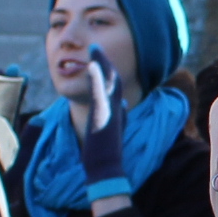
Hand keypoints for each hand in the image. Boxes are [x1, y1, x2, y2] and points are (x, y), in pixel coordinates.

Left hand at [75, 48, 127, 185]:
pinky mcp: (103, 114)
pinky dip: (97, 76)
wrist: (107, 168)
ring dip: (102, 63)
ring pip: (109, 81)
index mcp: (118, 110)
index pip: (115, 86)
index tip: (99, 59)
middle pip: (113, 78)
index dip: (108, 71)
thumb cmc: (107, 154)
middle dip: (104, 61)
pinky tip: (92, 64)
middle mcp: (116, 108)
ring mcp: (110, 110)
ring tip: (94, 48)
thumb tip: (126, 103)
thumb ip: (121, 116)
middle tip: (96, 47)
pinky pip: (100, 91)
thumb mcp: (114, 131)